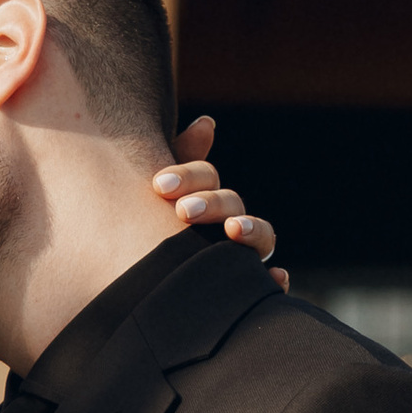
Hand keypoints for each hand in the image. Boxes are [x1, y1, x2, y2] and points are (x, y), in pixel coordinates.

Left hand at [153, 118, 286, 284]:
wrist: (135, 288)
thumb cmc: (148, 234)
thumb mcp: (158, 199)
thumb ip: (176, 162)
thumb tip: (207, 123)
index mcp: (204, 198)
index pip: (206, 178)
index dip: (189, 177)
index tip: (159, 185)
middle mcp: (228, 224)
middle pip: (231, 205)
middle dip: (211, 204)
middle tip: (183, 211)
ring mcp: (241, 256)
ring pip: (261, 239)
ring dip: (252, 229)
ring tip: (233, 230)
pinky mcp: (246, 289)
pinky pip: (269, 285)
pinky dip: (276, 281)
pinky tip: (274, 278)